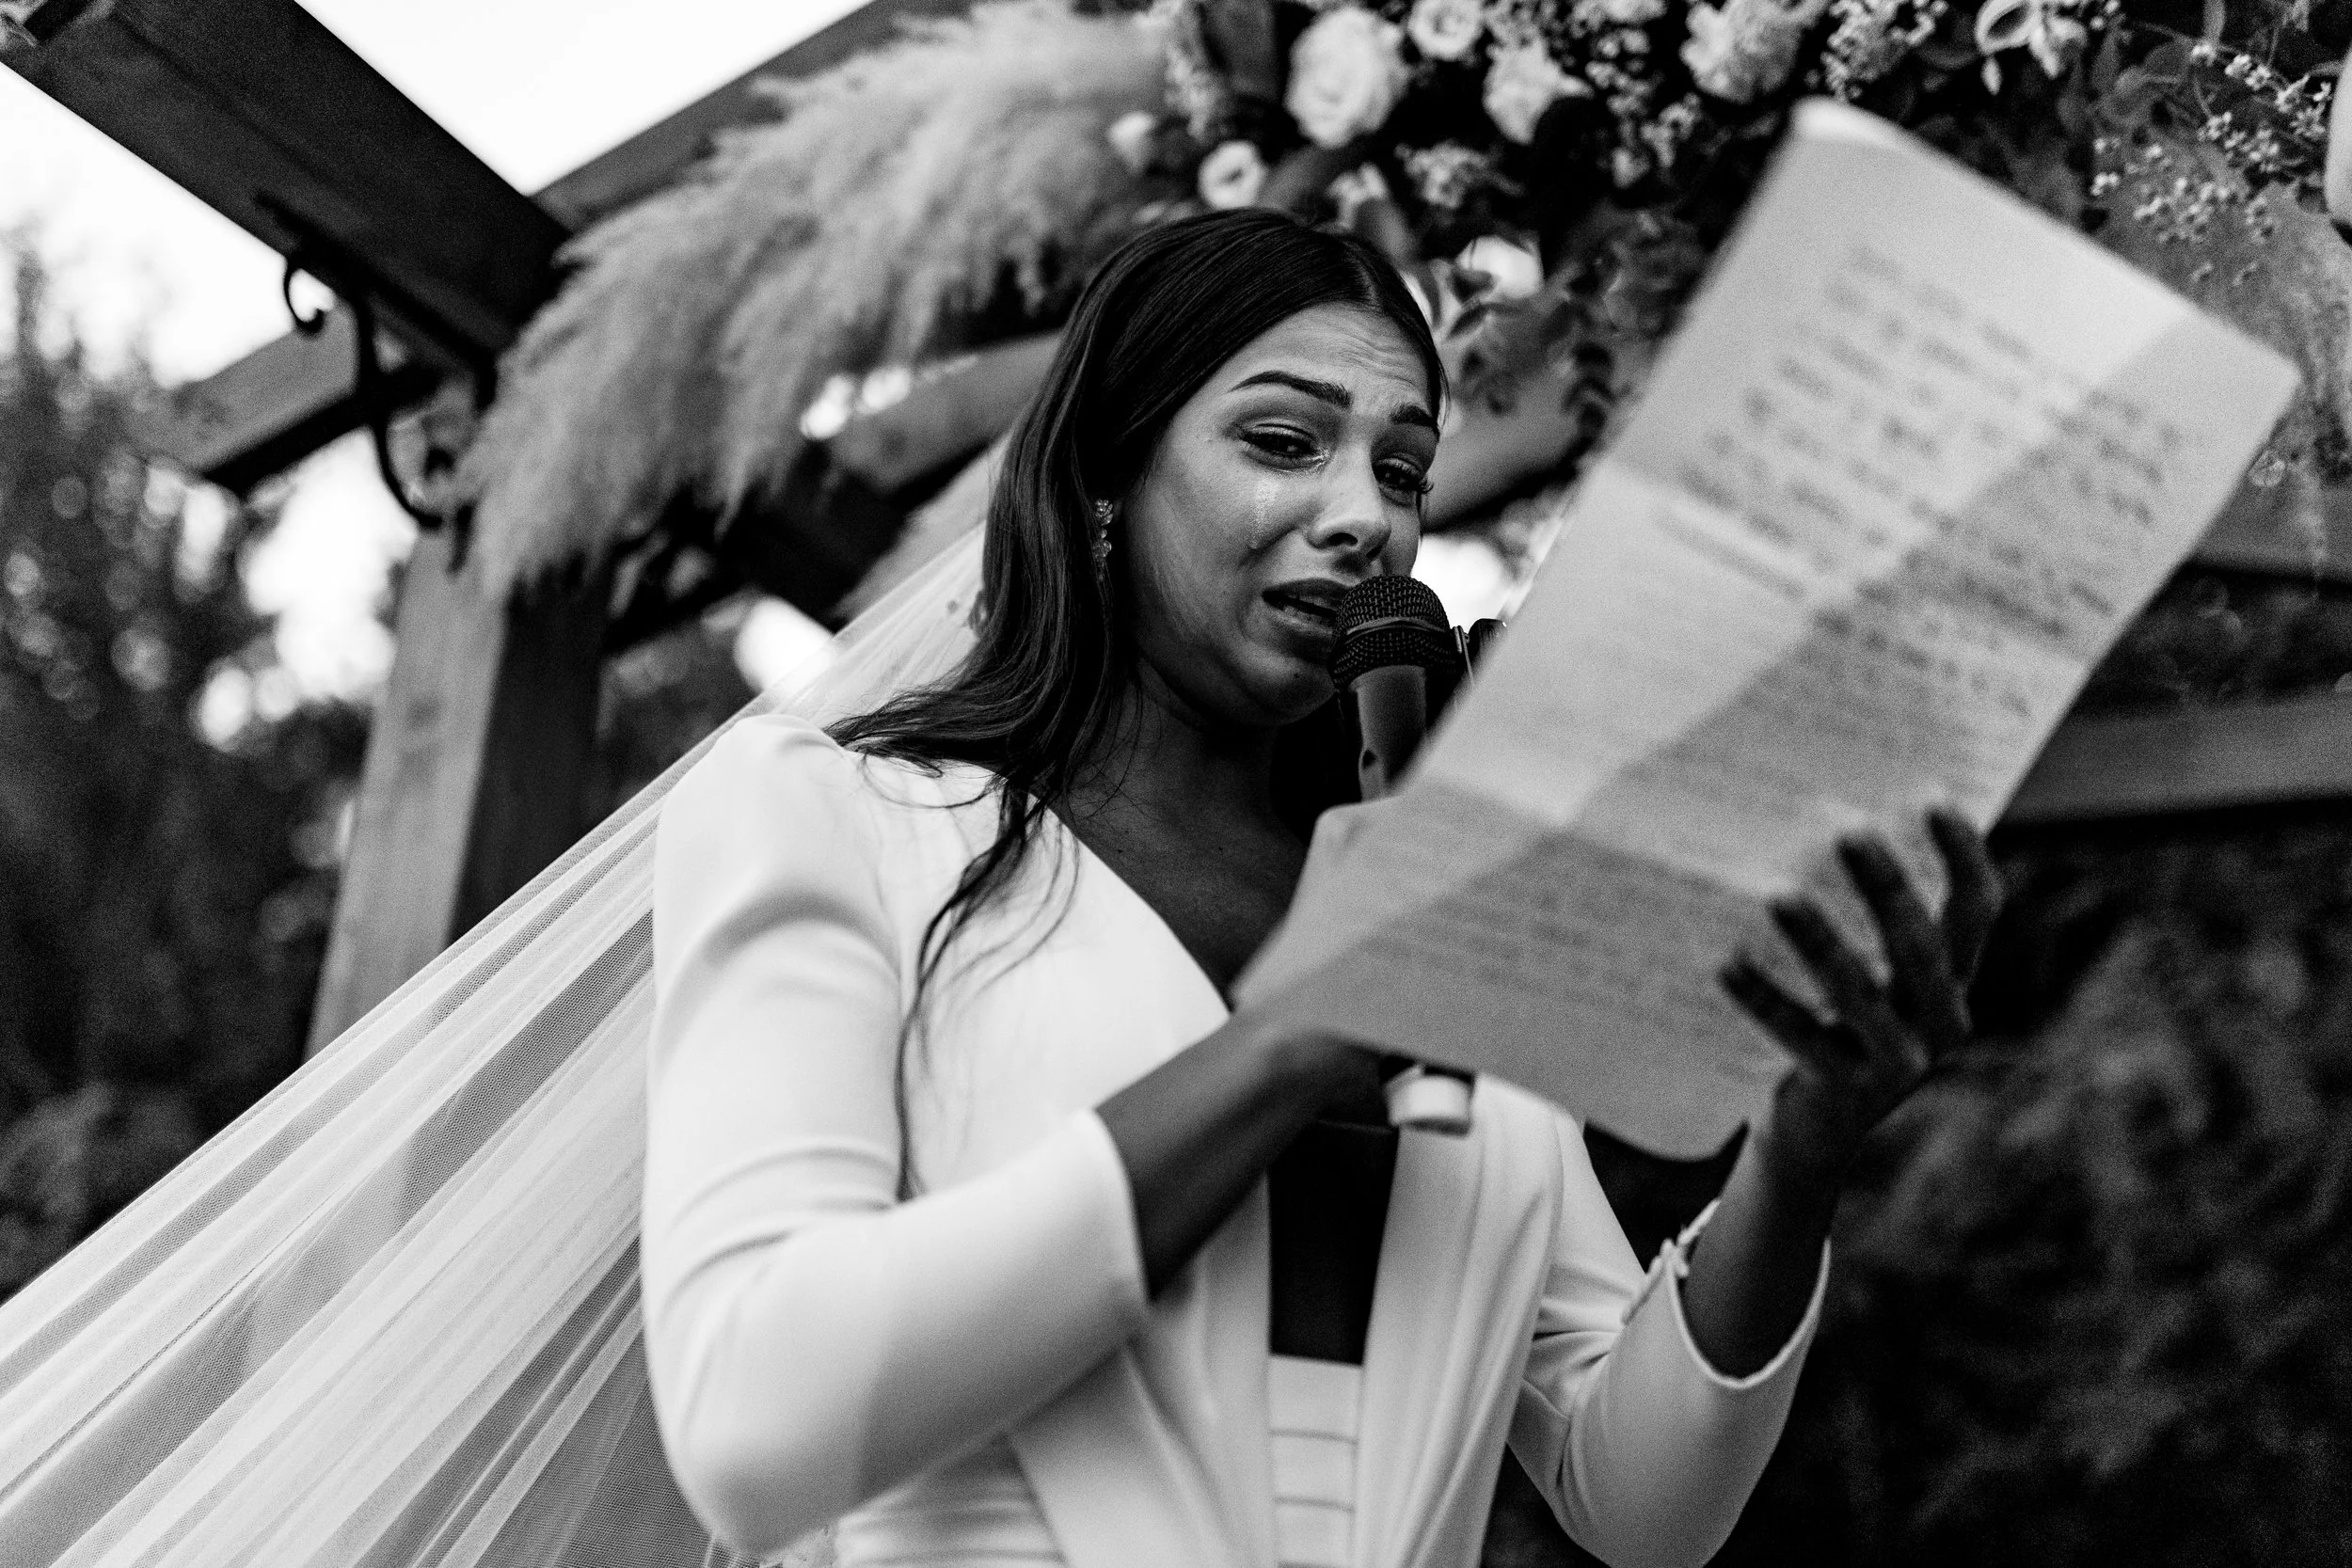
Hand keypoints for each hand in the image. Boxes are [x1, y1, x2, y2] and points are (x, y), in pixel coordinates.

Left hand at [1719, 809, 2002, 1197]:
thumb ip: (1860, 914)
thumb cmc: (1834, 1023)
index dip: (1962, 853)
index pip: (1977, 908)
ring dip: (1818, 940)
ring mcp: (1899, 1063)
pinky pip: (1801, 1038)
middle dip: (1886, 885)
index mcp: (1955, 978)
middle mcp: (1942, 1020)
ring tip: (1777, 894)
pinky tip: (1727, 964)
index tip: (1932, 797)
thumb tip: (1816, 813)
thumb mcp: (1867, 972)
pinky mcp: (1846, 1091)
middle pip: (1921, 945)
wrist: (1812, 1131)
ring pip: (1860, 992)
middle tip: (1846, 831)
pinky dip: (1763, 999)